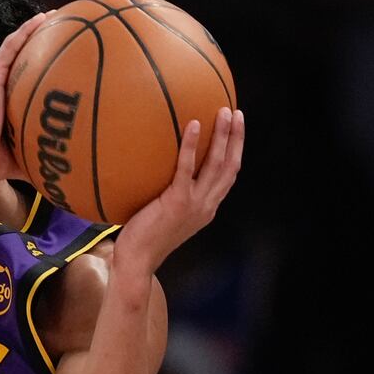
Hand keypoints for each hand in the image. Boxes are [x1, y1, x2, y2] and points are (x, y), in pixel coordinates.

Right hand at [0, 10, 52, 181]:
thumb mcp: (25, 157)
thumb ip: (42, 158)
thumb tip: (64, 176)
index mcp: (6, 103)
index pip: (25, 79)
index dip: (41, 67)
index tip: (61, 60)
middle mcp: (0, 87)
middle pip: (22, 58)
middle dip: (40, 43)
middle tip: (62, 31)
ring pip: (17, 46)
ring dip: (35, 29)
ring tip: (54, 16)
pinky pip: (11, 46)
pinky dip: (26, 31)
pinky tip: (42, 19)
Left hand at [114, 107, 245, 278]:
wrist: (137, 262)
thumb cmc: (143, 239)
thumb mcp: (165, 215)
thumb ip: (170, 196)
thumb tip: (156, 171)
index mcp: (207, 208)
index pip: (228, 176)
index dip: (235, 152)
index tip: (236, 130)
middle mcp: (207, 205)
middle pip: (230, 166)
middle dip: (236, 138)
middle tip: (235, 113)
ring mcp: (195, 204)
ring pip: (217, 164)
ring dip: (222, 136)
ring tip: (222, 111)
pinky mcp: (177, 202)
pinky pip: (187, 169)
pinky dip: (192, 146)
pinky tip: (192, 125)